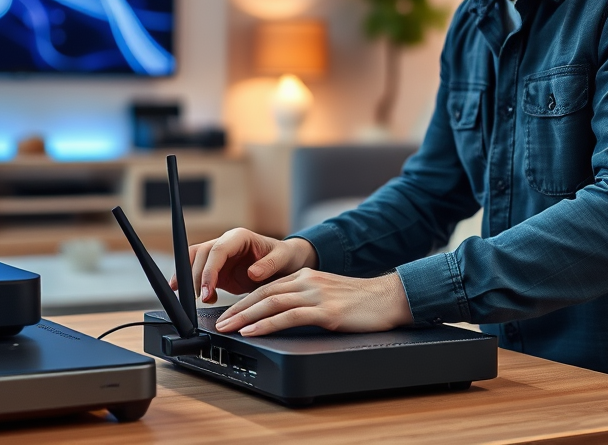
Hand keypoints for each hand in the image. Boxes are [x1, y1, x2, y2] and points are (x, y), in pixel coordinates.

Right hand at [168, 228, 317, 302]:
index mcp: (239, 237)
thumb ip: (269, 264)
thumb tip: (252, 272)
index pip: (217, 250)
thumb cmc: (284, 257)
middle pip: (200, 255)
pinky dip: (189, 282)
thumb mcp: (283, 258)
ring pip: (193, 261)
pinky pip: (197, 273)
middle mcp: (225, 243)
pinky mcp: (216, 270)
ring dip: (189, 279)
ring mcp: (218, 256)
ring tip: (197, 299)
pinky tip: (186, 295)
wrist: (283, 263)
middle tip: (202, 298)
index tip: (207, 289)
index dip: (209, 270)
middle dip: (197, 277)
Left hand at [213, 269, 413, 336]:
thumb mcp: (328, 294)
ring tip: (227, 328)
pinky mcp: (326, 311)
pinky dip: (266, 324)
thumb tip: (284, 315)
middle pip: (263, 294)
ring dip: (244, 317)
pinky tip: (253, 332)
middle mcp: (307, 281)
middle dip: (237, 309)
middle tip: (218, 323)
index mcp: (306, 277)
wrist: (390, 298)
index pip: (266, 288)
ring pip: (270, 303)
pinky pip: (289, 316)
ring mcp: (316, 295)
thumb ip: (307, 300)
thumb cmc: (362, 301)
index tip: (228, 314)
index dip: (244, 301)